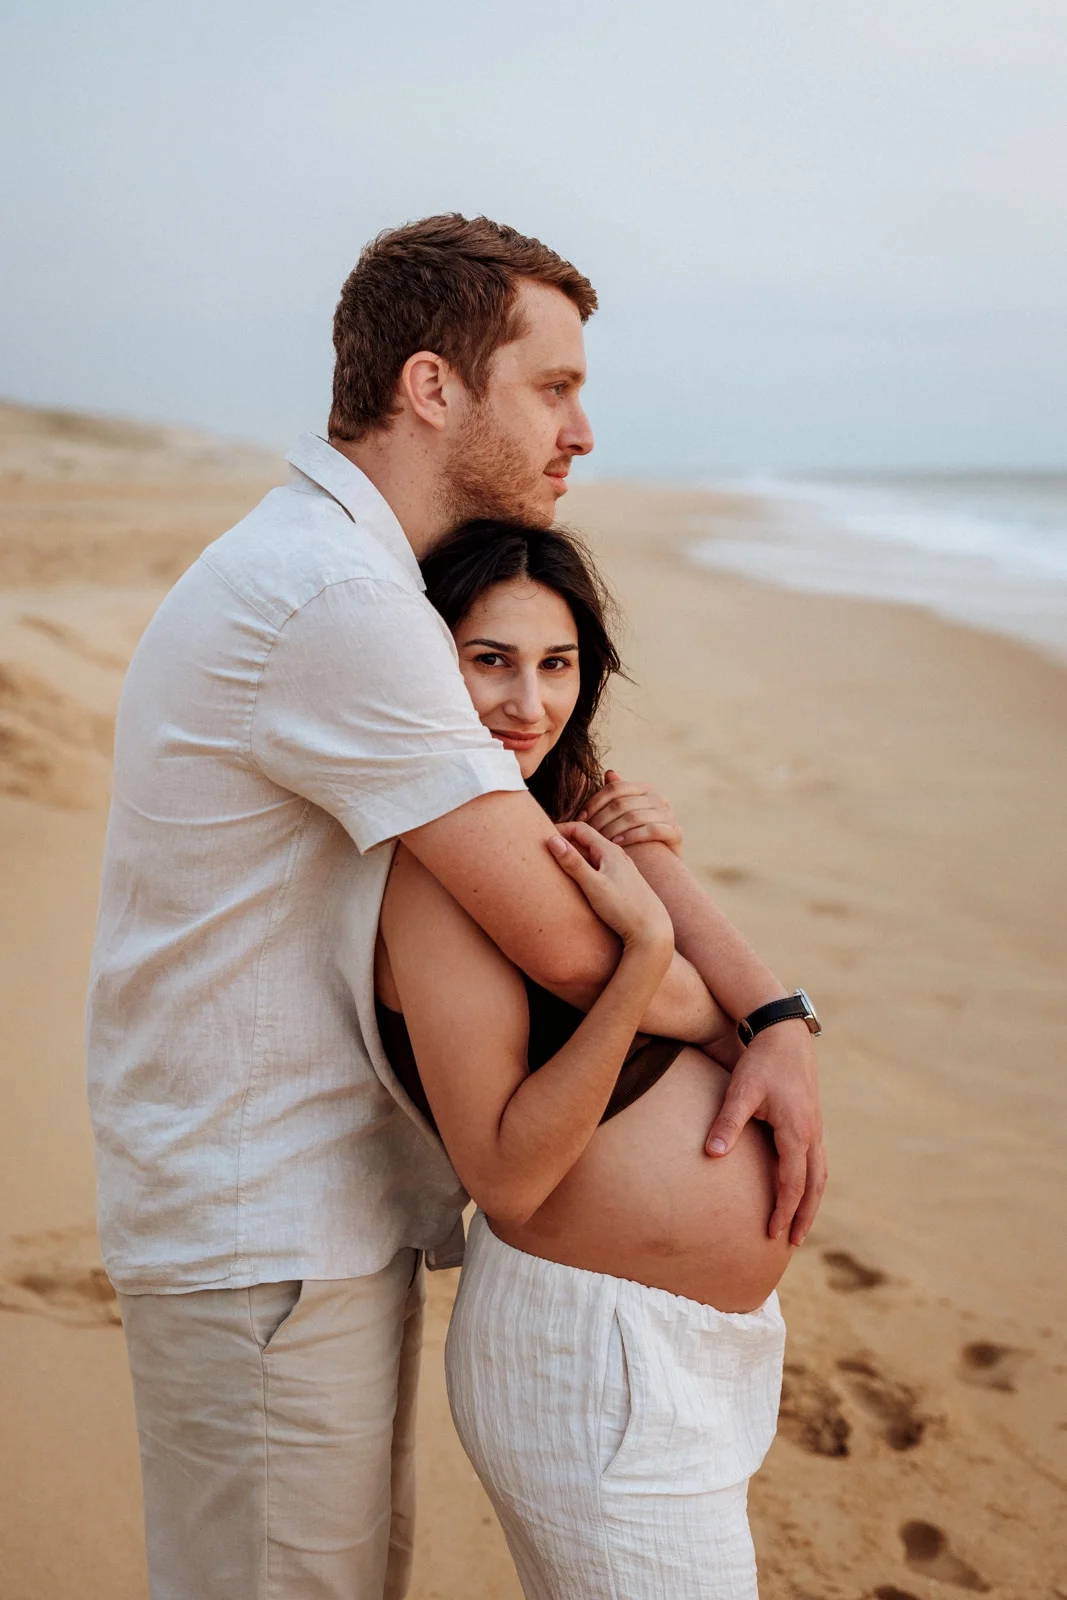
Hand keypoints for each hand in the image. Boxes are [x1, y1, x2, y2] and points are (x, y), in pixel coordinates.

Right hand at [548, 821, 673, 955]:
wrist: (652, 931)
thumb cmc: (624, 909)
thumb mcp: (593, 885)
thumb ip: (573, 863)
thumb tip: (552, 839)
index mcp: (610, 851)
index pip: (580, 829)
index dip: (559, 829)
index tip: (540, 835)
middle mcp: (617, 857)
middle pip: (586, 841)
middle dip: (565, 842)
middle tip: (542, 850)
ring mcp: (621, 871)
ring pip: (592, 857)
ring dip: (574, 857)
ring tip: (555, 866)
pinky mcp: (622, 885)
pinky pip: (599, 870)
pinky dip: (584, 870)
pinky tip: (577, 883)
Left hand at [579, 770, 682, 854]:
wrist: (663, 864)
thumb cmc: (636, 837)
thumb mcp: (625, 815)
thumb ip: (616, 796)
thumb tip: (609, 772)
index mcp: (644, 789)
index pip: (615, 788)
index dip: (595, 802)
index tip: (580, 818)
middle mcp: (658, 798)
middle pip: (622, 804)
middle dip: (600, 819)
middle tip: (586, 833)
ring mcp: (669, 814)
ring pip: (635, 817)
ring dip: (613, 829)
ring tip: (599, 840)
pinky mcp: (676, 832)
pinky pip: (652, 830)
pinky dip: (632, 836)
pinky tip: (617, 844)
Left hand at [705, 1019, 826, 1245]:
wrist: (783, 1034)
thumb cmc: (760, 1062)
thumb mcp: (740, 1091)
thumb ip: (727, 1123)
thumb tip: (711, 1155)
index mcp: (796, 1131)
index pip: (792, 1183)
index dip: (783, 1210)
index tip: (771, 1233)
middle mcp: (812, 1133)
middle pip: (814, 1186)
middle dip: (804, 1216)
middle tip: (792, 1242)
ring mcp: (815, 1127)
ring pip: (820, 1174)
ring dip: (812, 1201)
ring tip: (801, 1224)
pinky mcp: (812, 1120)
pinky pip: (817, 1160)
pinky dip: (813, 1181)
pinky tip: (802, 1188)